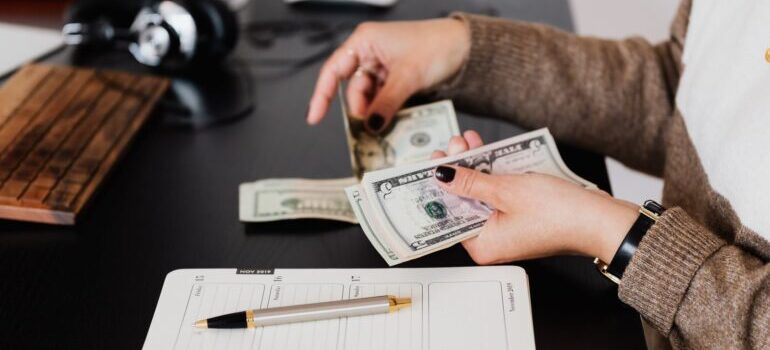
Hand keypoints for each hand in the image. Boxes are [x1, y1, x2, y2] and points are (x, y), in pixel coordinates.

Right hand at [307, 18, 469, 132]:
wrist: (466, 49)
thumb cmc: (437, 47)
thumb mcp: (407, 77)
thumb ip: (385, 103)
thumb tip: (370, 125)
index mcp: (365, 41)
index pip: (334, 70)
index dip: (322, 94)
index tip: (315, 117)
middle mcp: (370, 53)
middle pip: (354, 89)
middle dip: (361, 110)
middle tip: (369, 131)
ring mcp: (383, 67)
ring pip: (370, 97)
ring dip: (376, 114)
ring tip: (384, 129)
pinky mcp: (396, 79)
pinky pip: (384, 100)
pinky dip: (386, 112)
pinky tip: (391, 122)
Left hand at [431, 131, 638, 263]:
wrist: (601, 219)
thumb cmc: (559, 213)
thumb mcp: (505, 190)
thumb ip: (469, 182)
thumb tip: (441, 175)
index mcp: (482, 245)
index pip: (447, 215)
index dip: (436, 187)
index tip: (428, 164)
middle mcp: (491, 242)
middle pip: (462, 202)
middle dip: (455, 170)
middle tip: (450, 146)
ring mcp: (506, 229)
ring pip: (479, 194)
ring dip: (473, 166)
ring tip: (466, 141)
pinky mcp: (520, 217)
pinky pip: (497, 194)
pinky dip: (492, 173)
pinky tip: (486, 151)